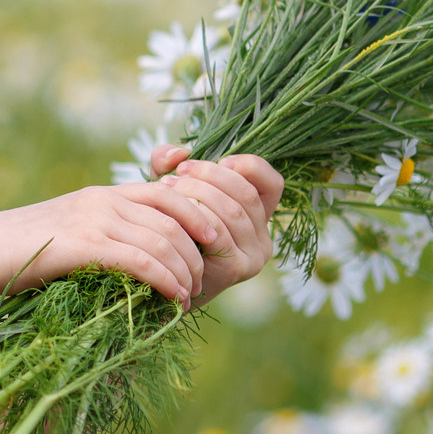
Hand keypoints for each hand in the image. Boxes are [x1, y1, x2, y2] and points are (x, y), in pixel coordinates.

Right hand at [0, 183, 211, 306]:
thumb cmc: (29, 248)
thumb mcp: (74, 228)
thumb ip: (107, 231)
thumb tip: (142, 256)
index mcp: (105, 194)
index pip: (167, 193)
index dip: (198, 214)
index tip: (213, 239)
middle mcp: (105, 200)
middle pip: (174, 219)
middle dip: (198, 253)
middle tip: (203, 280)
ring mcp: (95, 220)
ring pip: (163, 241)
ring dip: (185, 272)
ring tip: (189, 295)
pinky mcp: (86, 245)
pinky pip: (142, 261)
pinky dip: (166, 280)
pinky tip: (174, 297)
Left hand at [127, 143, 283, 303]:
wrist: (160, 281)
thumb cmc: (169, 231)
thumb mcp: (171, 191)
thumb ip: (170, 164)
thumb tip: (179, 152)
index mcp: (257, 216)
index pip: (272, 183)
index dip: (249, 166)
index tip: (220, 160)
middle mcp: (263, 237)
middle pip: (246, 194)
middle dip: (208, 176)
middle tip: (176, 175)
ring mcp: (254, 256)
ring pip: (232, 211)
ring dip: (196, 194)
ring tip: (166, 189)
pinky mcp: (237, 270)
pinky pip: (218, 233)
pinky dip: (194, 217)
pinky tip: (171, 214)